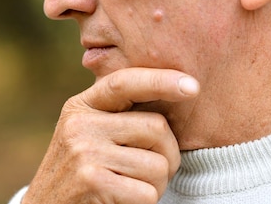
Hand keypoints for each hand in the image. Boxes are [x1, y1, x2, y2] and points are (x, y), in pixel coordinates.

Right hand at [22, 67, 199, 203]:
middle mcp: (80, 124)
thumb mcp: (85, 135)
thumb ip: (114, 115)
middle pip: (155, 127)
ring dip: (157, 185)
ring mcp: (84, 152)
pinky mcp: (92, 182)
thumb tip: (171, 90)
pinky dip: (144, 202)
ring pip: (157, 165)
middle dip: (168, 154)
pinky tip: (122, 201)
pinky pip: (147, 192)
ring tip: (131, 188)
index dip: (160, 80)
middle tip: (154, 172)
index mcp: (80, 106)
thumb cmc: (78, 174)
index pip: (124, 82)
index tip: (192, 86)